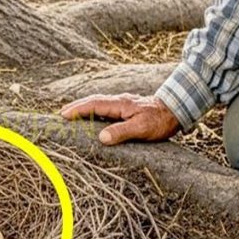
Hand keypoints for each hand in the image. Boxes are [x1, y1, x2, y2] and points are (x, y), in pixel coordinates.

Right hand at [59, 93, 179, 144]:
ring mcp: (124, 104)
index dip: (78, 109)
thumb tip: (101, 138)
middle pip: (94, 101)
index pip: (94, 104)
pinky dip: (95, 110)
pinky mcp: (128, 109)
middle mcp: (120, 101)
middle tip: (61, 114)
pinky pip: (106, 107)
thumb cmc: (159, 121)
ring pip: (100, 103)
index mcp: (120, 104)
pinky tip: (93, 117)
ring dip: (85, 107)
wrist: (176, 110)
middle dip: (77, 106)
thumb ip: (121, 132)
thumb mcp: (141, 129)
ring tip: (72, 115)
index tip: (63, 115)